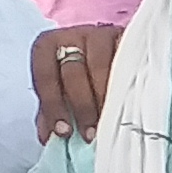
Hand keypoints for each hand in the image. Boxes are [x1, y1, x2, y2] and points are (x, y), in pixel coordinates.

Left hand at [32, 22, 124, 141]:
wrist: (117, 59)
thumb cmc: (84, 78)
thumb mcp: (64, 93)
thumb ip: (52, 112)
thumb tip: (47, 137)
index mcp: (50, 45)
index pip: (44, 72)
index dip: (52, 103)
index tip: (63, 131)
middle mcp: (74, 35)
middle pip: (73, 71)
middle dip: (80, 106)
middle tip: (89, 134)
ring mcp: (102, 35)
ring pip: (100, 65)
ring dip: (103, 99)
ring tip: (108, 124)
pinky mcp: (127, 38)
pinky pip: (125, 62)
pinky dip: (125, 87)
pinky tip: (126, 106)